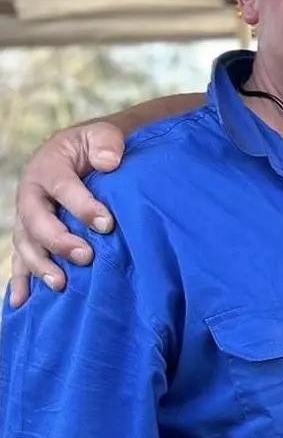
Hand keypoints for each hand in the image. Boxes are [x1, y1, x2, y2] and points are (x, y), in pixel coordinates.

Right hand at [9, 121, 125, 307]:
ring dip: (39, 265)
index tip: (106, 224)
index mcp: (48, 168)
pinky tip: (19, 303)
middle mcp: (31, 194)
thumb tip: (108, 163)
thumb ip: (107, 143)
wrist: (79, 154)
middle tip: (86, 257)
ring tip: (59, 284)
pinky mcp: (29, 235)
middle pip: (37, 221)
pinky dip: (19, 281)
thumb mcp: (102, 135)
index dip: (82, 207)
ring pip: (25, 244)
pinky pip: (20, 259)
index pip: (62, 188)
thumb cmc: (95, 147)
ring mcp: (27, 217)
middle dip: (59, 241)